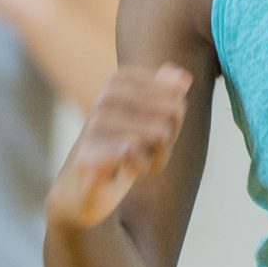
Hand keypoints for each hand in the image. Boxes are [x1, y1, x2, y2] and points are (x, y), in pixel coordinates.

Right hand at [50, 64, 193, 228]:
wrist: (83, 189)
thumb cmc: (121, 151)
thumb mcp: (150, 122)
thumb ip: (167, 96)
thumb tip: (184, 76)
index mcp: (118, 83)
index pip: (173, 96)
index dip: (174, 120)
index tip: (158, 131)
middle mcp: (104, 98)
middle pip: (170, 113)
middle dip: (169, 138)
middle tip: (149, 152)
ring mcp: (94, 126)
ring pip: (157, 133)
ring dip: (155, 158)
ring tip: (138, 163)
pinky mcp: (88, 155)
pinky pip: (131, 152)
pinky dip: (139, 165)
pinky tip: (128, 169)